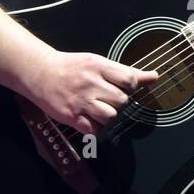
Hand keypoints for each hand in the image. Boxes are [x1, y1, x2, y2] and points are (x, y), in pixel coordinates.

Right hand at [25, 49, 159, 135]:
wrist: (40, 72)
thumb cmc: (71, 67)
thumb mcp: (98, 62)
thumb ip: (126, 72)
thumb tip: (153, 76)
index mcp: (99, 66)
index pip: (129, 80)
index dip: (130, 87)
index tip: (122, 87)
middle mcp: (90, 83)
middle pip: (122, 101)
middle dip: (118, 102)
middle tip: (106, 98)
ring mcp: (81, 101)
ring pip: (111, 116)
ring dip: (108, 116)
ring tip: (97, 110)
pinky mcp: (72, 116)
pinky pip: (94, 130)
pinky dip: (96, 129)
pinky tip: (90, 120)